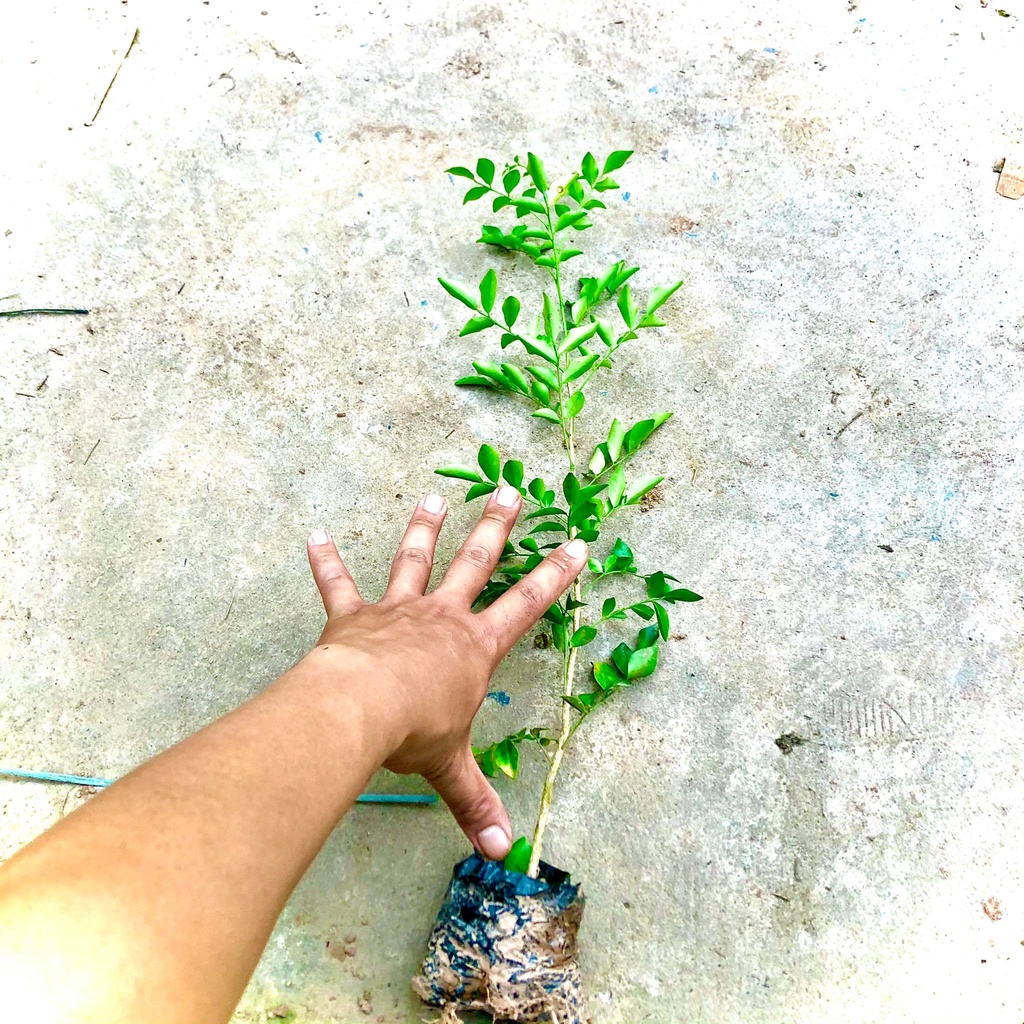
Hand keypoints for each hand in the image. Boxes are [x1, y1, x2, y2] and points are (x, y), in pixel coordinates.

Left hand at [304, 486, 587, 860]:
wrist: (358, 710)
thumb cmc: (413, 734)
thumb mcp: (451, 768)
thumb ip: (475, 804)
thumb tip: (504, 852)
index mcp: (474, 647)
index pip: (526, 604)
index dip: (554, 575)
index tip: (577, 543)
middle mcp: (441, 617)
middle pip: (475, 561)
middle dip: (495, 526)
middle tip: (509, 490)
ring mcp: (396, 610)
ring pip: (414, 558)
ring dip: (424, 527)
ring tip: (432, 495)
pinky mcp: (353, 616)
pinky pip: (337, 584)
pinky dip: (326, 560)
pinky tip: (315, 534)